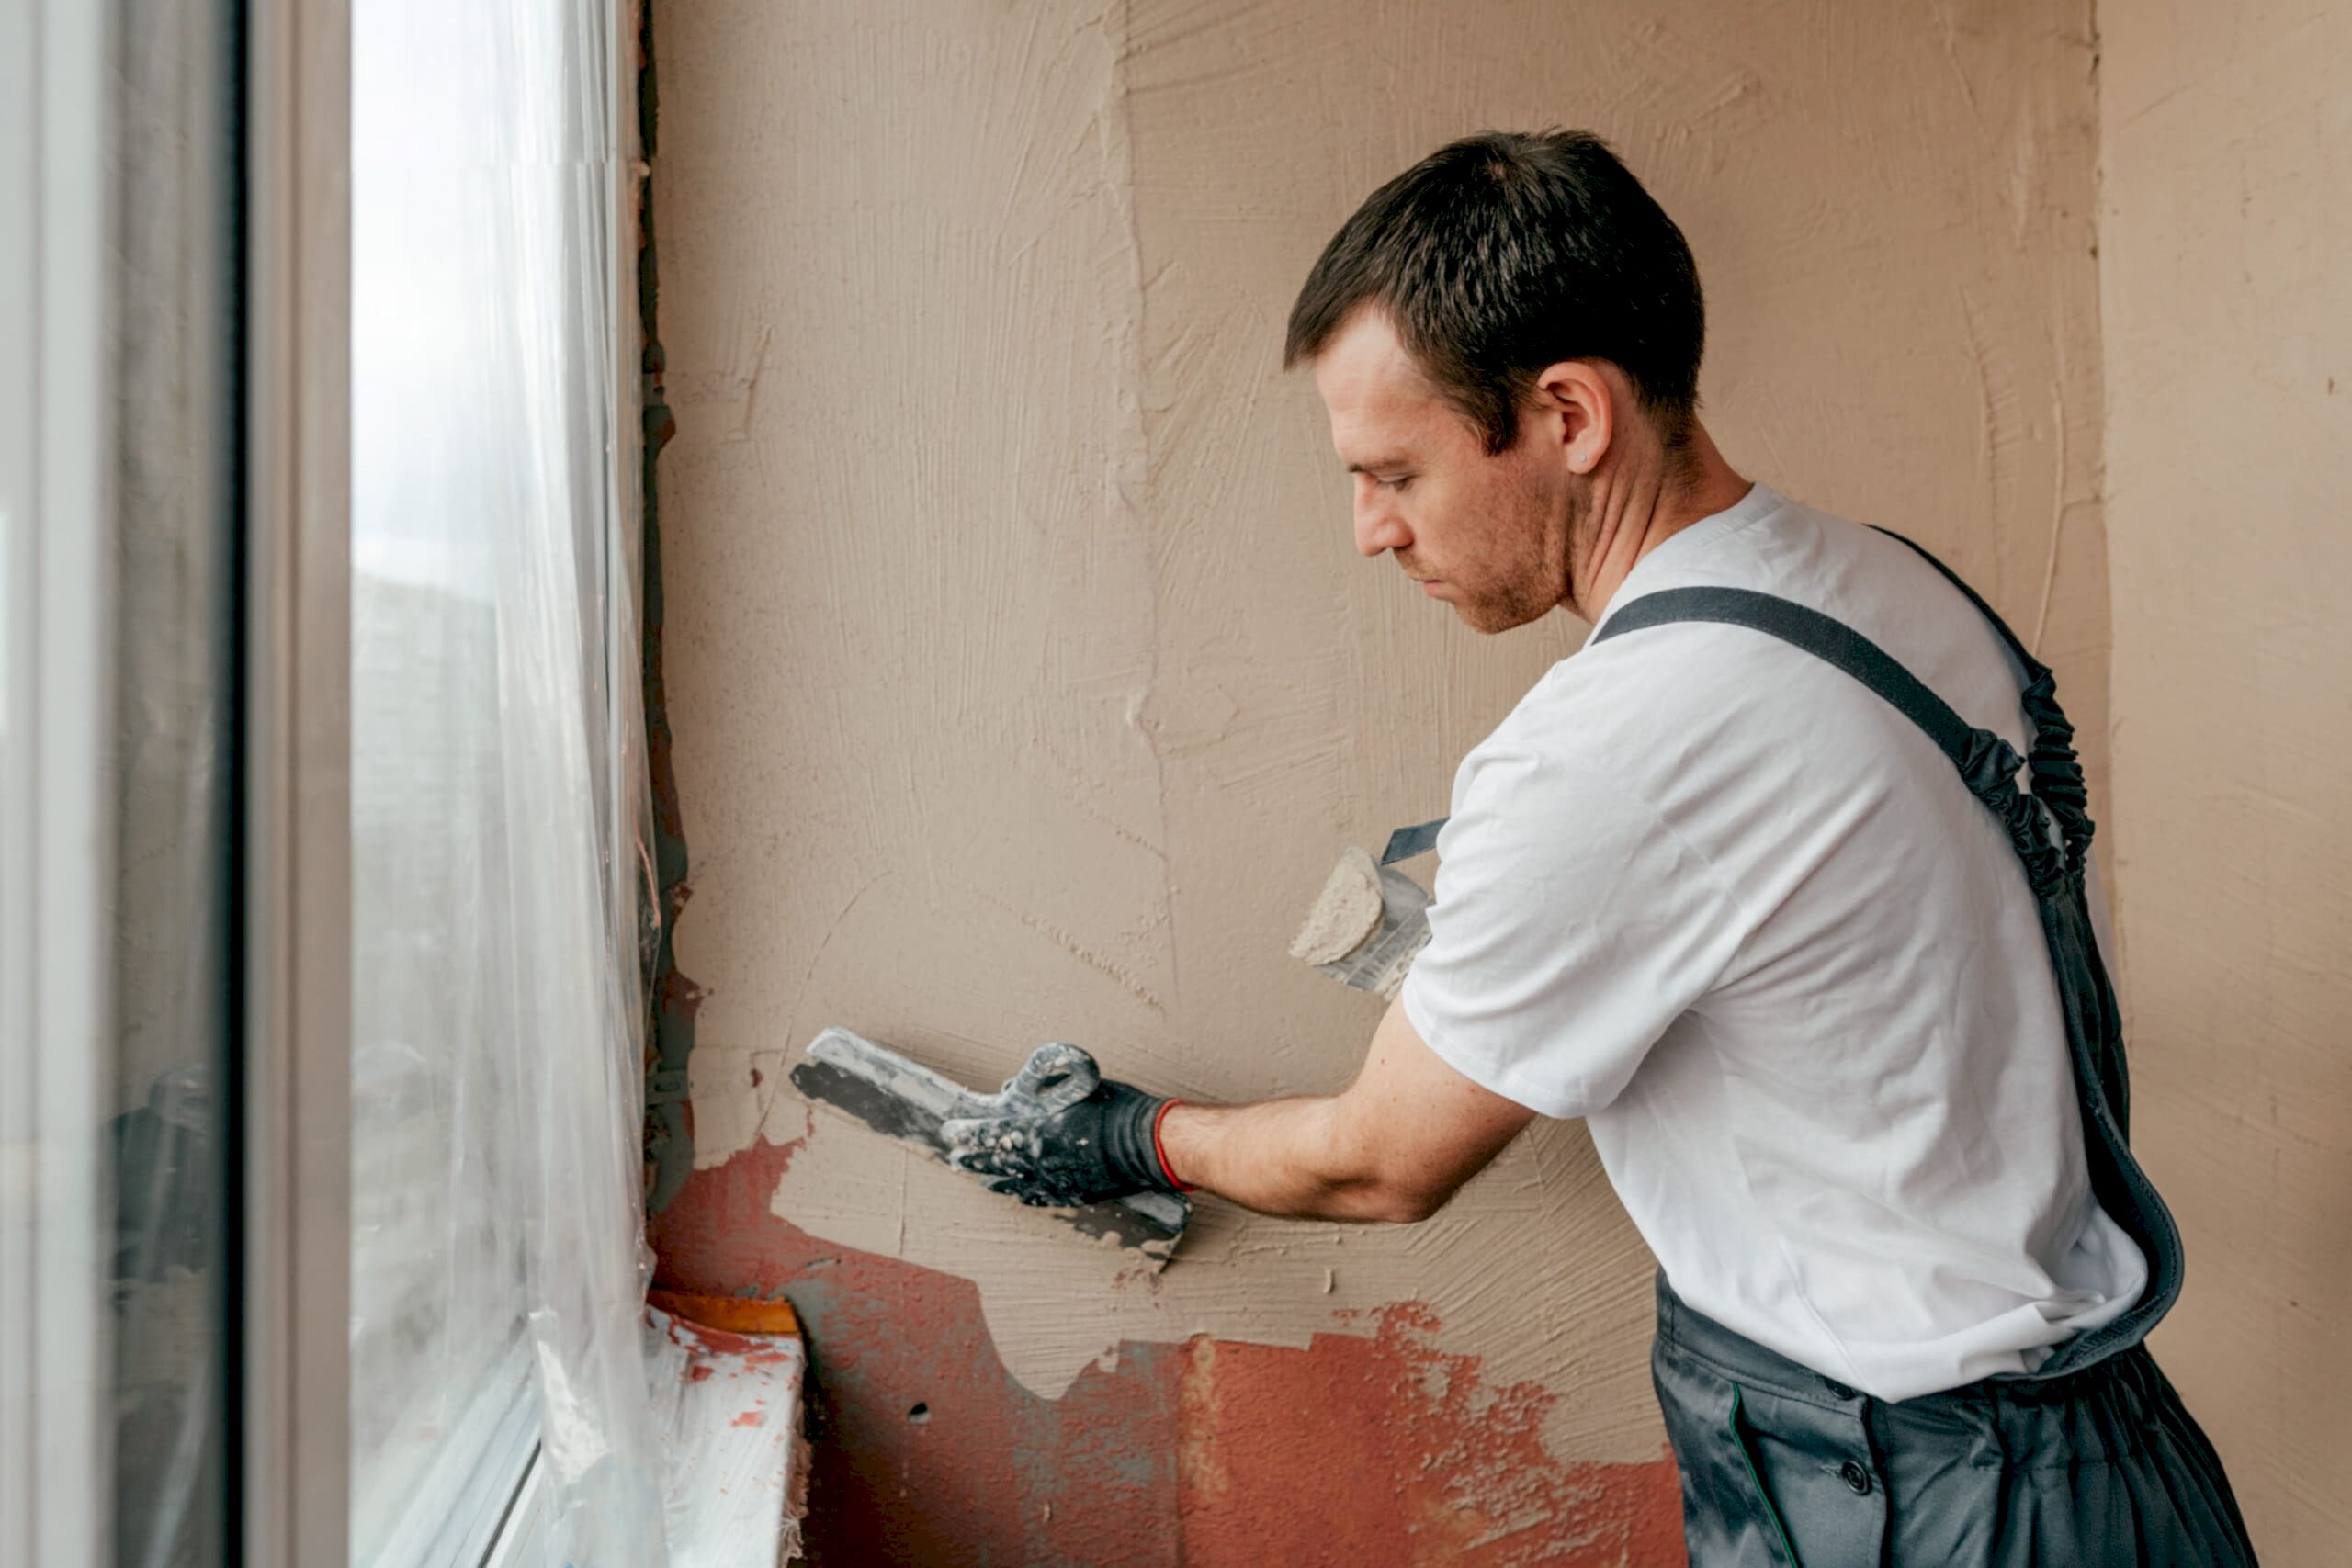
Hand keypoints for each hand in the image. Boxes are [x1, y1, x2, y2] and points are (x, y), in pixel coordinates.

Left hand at [941, 1045, 1179, 1206]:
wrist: (1150, 1145)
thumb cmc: (1117, 1108)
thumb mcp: (1078, 1086)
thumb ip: (1042, 1088)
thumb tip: (1012, 1088)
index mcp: (1040, 1131)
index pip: (993, 1135)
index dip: (969, 1134)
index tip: (951, 1132)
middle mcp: (1042, 1161)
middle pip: (997, 1163)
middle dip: (974, 1160)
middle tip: (956, 1159)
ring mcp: (1058, 1182)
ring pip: (1015, 1185)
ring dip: (993, 1181)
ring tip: (978, 1180)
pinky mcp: (1074, 1194)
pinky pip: (1041, 1199)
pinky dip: (1023, 1196)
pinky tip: (1015, 1196)